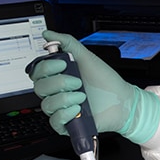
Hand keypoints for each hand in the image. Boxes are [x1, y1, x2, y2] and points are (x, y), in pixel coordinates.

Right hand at [29, 31, 159, 143]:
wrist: (122, 101)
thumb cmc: (105, 81)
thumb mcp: (86, 57)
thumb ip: (67, 43)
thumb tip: (47, 34)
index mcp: (58, 76)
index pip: (37, 72)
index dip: (46, 68)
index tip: (63, 64)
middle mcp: (57, 92)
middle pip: (39, 88)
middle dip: (59, 83)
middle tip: (78, 82)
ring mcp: (61, 108)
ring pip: (46, 104)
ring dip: (65, 98)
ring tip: (82, 96)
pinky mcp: (67, 124)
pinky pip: (54, 121)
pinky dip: (65, 114)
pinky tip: (78, 109)